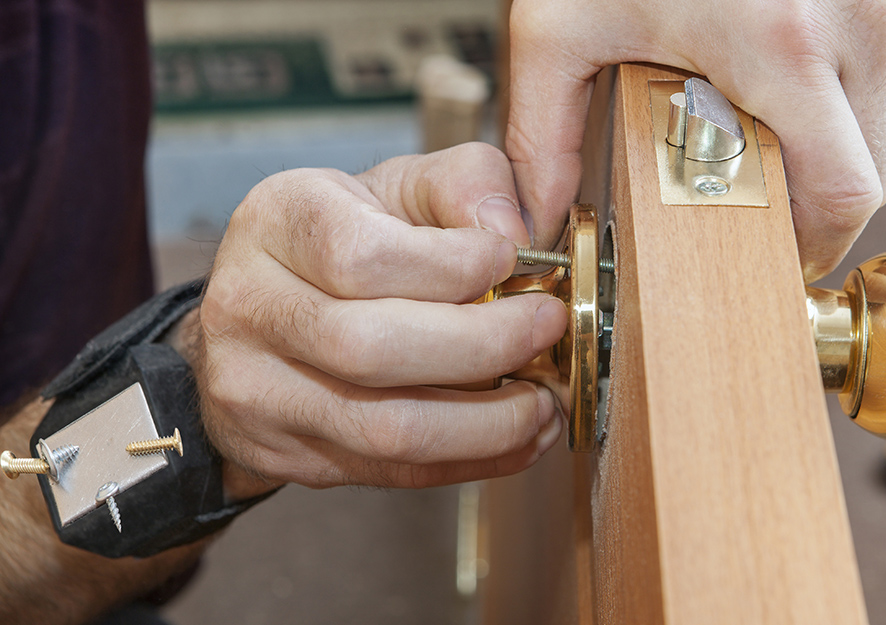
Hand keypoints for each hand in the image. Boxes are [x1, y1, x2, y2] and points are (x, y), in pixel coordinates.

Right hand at [192, 143, 566, 494]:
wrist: (265, 314)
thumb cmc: (350, 238)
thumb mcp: (402, 186)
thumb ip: (468, 182)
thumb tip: (514, 231)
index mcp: (277, 222)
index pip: (364, 257)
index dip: (456, 267)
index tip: (516, 262)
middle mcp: (250, 307)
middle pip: (372, 349)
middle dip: (486, 347)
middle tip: (546, 331)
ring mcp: (257, 391)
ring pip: (388, 430)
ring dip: (490, 424)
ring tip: (544, 401)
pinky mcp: (286, 453)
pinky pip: (393, 473)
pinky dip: (473, 460)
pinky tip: (519, 436)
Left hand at [507, 0, 885, 280]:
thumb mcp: (564, 21)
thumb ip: (544, 129)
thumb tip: (540, 216)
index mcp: (783, 45)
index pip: (843, 194)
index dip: (816, 240)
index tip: (786, 248)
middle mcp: (871, 18)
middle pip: (885, 172)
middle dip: (830, 193)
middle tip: (778, 177)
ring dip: (875, 141)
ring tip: (808, 116)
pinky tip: (844, 68)